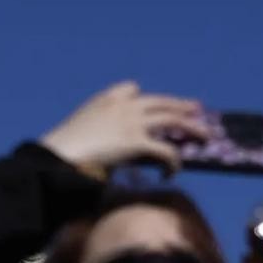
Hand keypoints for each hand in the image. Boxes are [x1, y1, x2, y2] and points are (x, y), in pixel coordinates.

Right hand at [39, 82, 207, 176]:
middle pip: (162, 102)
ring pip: (173, 120)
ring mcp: (132, 121)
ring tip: (205, 137)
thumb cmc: (62, 149)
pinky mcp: (137, 142)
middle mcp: (124, 105)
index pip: (131, 89)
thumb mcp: (80, 130)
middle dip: (182, 106)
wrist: (58, 154)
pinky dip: (173, 163)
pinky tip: (171, 173)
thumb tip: (108, 151)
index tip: (155, 104)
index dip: (145, 98)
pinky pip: (166, 151)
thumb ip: (97, 131)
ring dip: (192, 128)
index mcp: (106, 99)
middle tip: (197, 110)